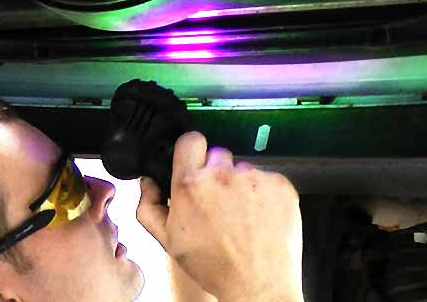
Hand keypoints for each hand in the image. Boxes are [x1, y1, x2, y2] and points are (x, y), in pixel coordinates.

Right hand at [137, 132, 303, 301]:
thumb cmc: (215, 267)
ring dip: (243, 186)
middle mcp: (222, 176)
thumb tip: (148, 182)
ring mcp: (254, 178)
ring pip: (244, 169)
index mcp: (191, 185)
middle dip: (217, 174)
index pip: (190, 140)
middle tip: (221, 203)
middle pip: (218, 155)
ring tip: (243, 217)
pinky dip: (266, 194)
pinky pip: (268, 179)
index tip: (195, 161)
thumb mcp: (169, 241)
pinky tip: (261, 218)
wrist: (258, 285)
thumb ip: (150, 207)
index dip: (191, 151)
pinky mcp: (279, 184)